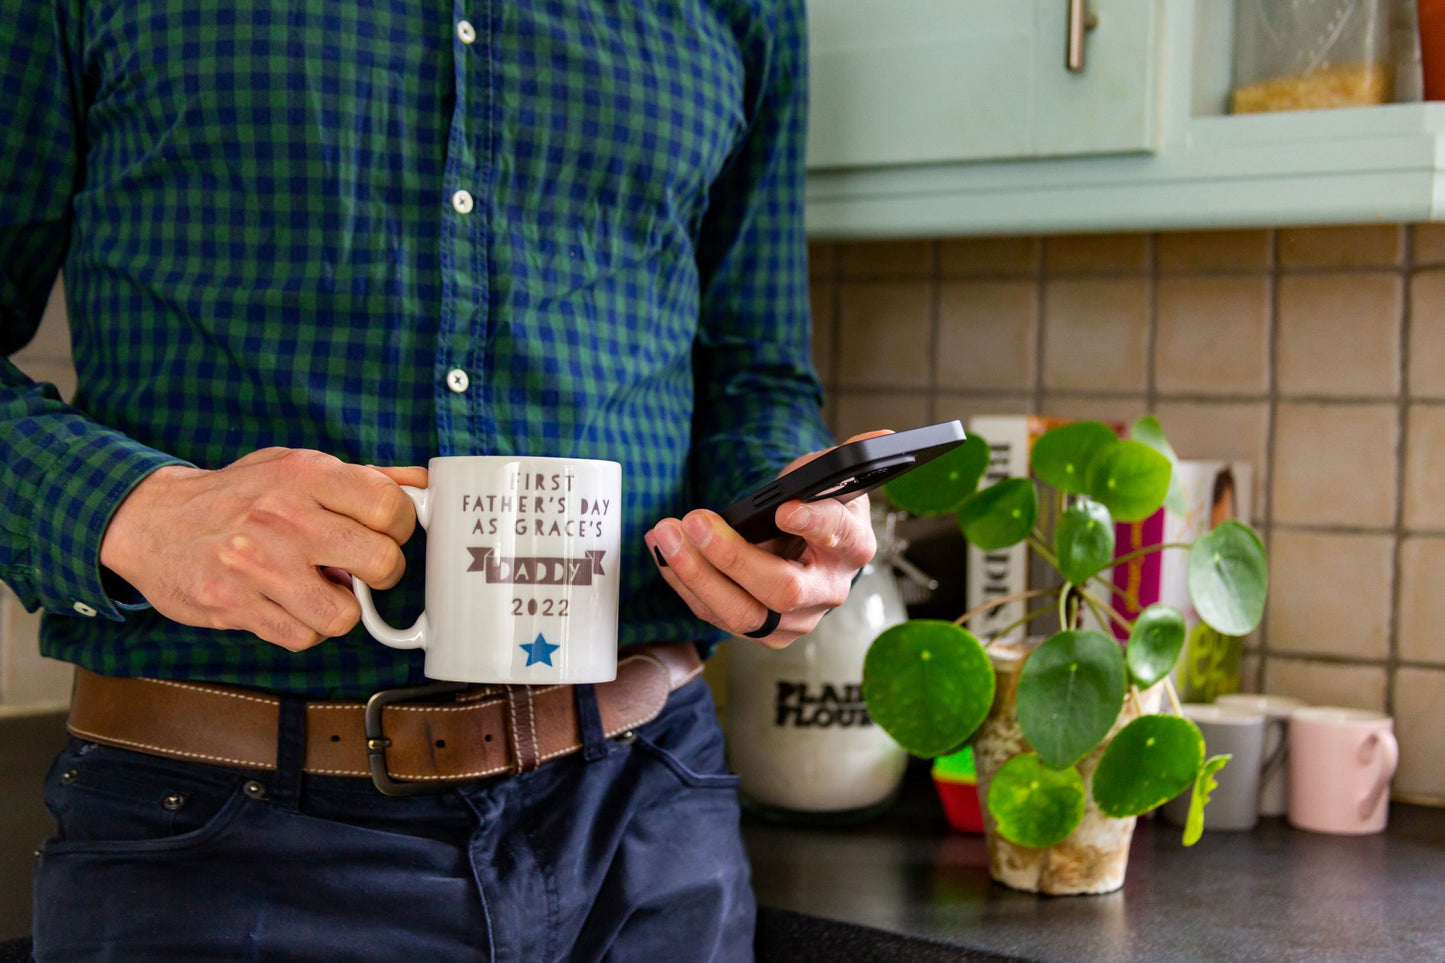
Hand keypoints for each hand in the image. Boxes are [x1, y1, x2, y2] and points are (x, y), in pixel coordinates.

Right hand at [99, 448, 426, 650]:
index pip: (390, 506)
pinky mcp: (233, 606)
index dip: (400, 526)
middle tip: (357, 565)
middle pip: (383, 563)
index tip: (385, 531)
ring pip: (345, 614)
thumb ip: (363, 477)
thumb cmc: (239, 495)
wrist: (152, 520)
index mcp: (305, 474)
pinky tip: (286, 604)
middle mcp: (283, 517)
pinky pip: (303, 638)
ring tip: (317, 587)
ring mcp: (257, 565)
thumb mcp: (295, 466)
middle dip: (380, 572)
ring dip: (338, 607)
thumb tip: (426, 484)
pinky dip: (303, 628)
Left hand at [645, 432, 885, 647]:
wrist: (809, 555)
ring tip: (664, 535)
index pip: (839, 537)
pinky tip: (664, 552)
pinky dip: (684, 583)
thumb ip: (847, 460)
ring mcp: (796, 619)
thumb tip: (882, 438)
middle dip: (731, 556)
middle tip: (695, 522)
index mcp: (853, 545)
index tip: (785, 508)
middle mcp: (828, 590)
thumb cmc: (818, 511)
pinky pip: (717, 616)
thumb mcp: (833, 481)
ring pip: (742, 613)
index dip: (814, 523)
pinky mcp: (763, 633)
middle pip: (781, 590)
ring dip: (695, 574)